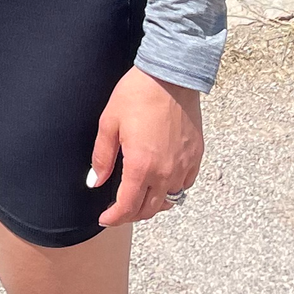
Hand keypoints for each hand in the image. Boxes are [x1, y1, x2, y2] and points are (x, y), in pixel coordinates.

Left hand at [90, 66, 203, 227]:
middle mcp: (165, 172)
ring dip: (152, 204)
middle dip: (131, 215)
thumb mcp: (109, 123)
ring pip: (169, 200)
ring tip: (139, 197)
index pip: (127, 207)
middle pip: (149, 209)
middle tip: (118, 210)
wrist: (171, 75)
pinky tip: (162, 181)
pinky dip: (172, 189)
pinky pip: (185, 184)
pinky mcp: (196, 155)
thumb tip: (96, 181)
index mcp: (141, 166)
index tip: (105, 218)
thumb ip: (102, 157)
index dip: (114, 218)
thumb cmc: (137, 94)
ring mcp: (184, 165)